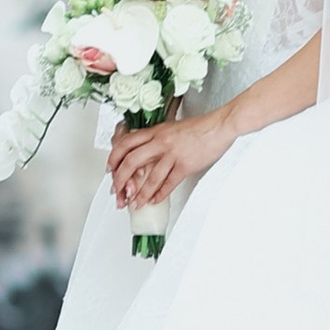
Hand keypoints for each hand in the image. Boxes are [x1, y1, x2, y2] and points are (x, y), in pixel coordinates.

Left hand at [110, 110, 229, 213]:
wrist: (219, 126)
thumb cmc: (198, 128)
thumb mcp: (170, 128)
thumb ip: (156, 139)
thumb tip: (142, 152)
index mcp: (155, 131)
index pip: (125, 143)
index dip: (114, 158)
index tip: (110, 170)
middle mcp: (161, 141)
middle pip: (131, 161)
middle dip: (120, 180)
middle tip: (118, 192)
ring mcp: (173, 153)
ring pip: (149, 177)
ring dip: (140, 194)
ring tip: (135, 203)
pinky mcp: (186, 165)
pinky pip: (168, 183)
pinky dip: (159, 195)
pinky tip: (155, 201)